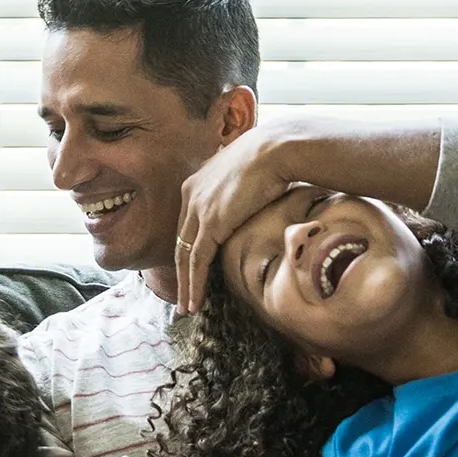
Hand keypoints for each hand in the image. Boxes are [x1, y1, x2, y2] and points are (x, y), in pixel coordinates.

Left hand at [175, 123, 298, 312]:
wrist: (278, 149)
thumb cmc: (274, 157)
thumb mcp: (247, 174)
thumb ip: (240, 190)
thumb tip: (253, 200)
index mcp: (197, 182)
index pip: (188, 224)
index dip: (189, 249)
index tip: (190, 270)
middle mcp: (190, 194)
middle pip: (181, 241)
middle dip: (179, 272)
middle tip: (181, 296)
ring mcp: (198, 209)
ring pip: (185, 256)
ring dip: (185, 286)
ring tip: (186, 308)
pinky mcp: (210, 223)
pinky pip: (197, 262)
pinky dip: (194, 285)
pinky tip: (194, 302)